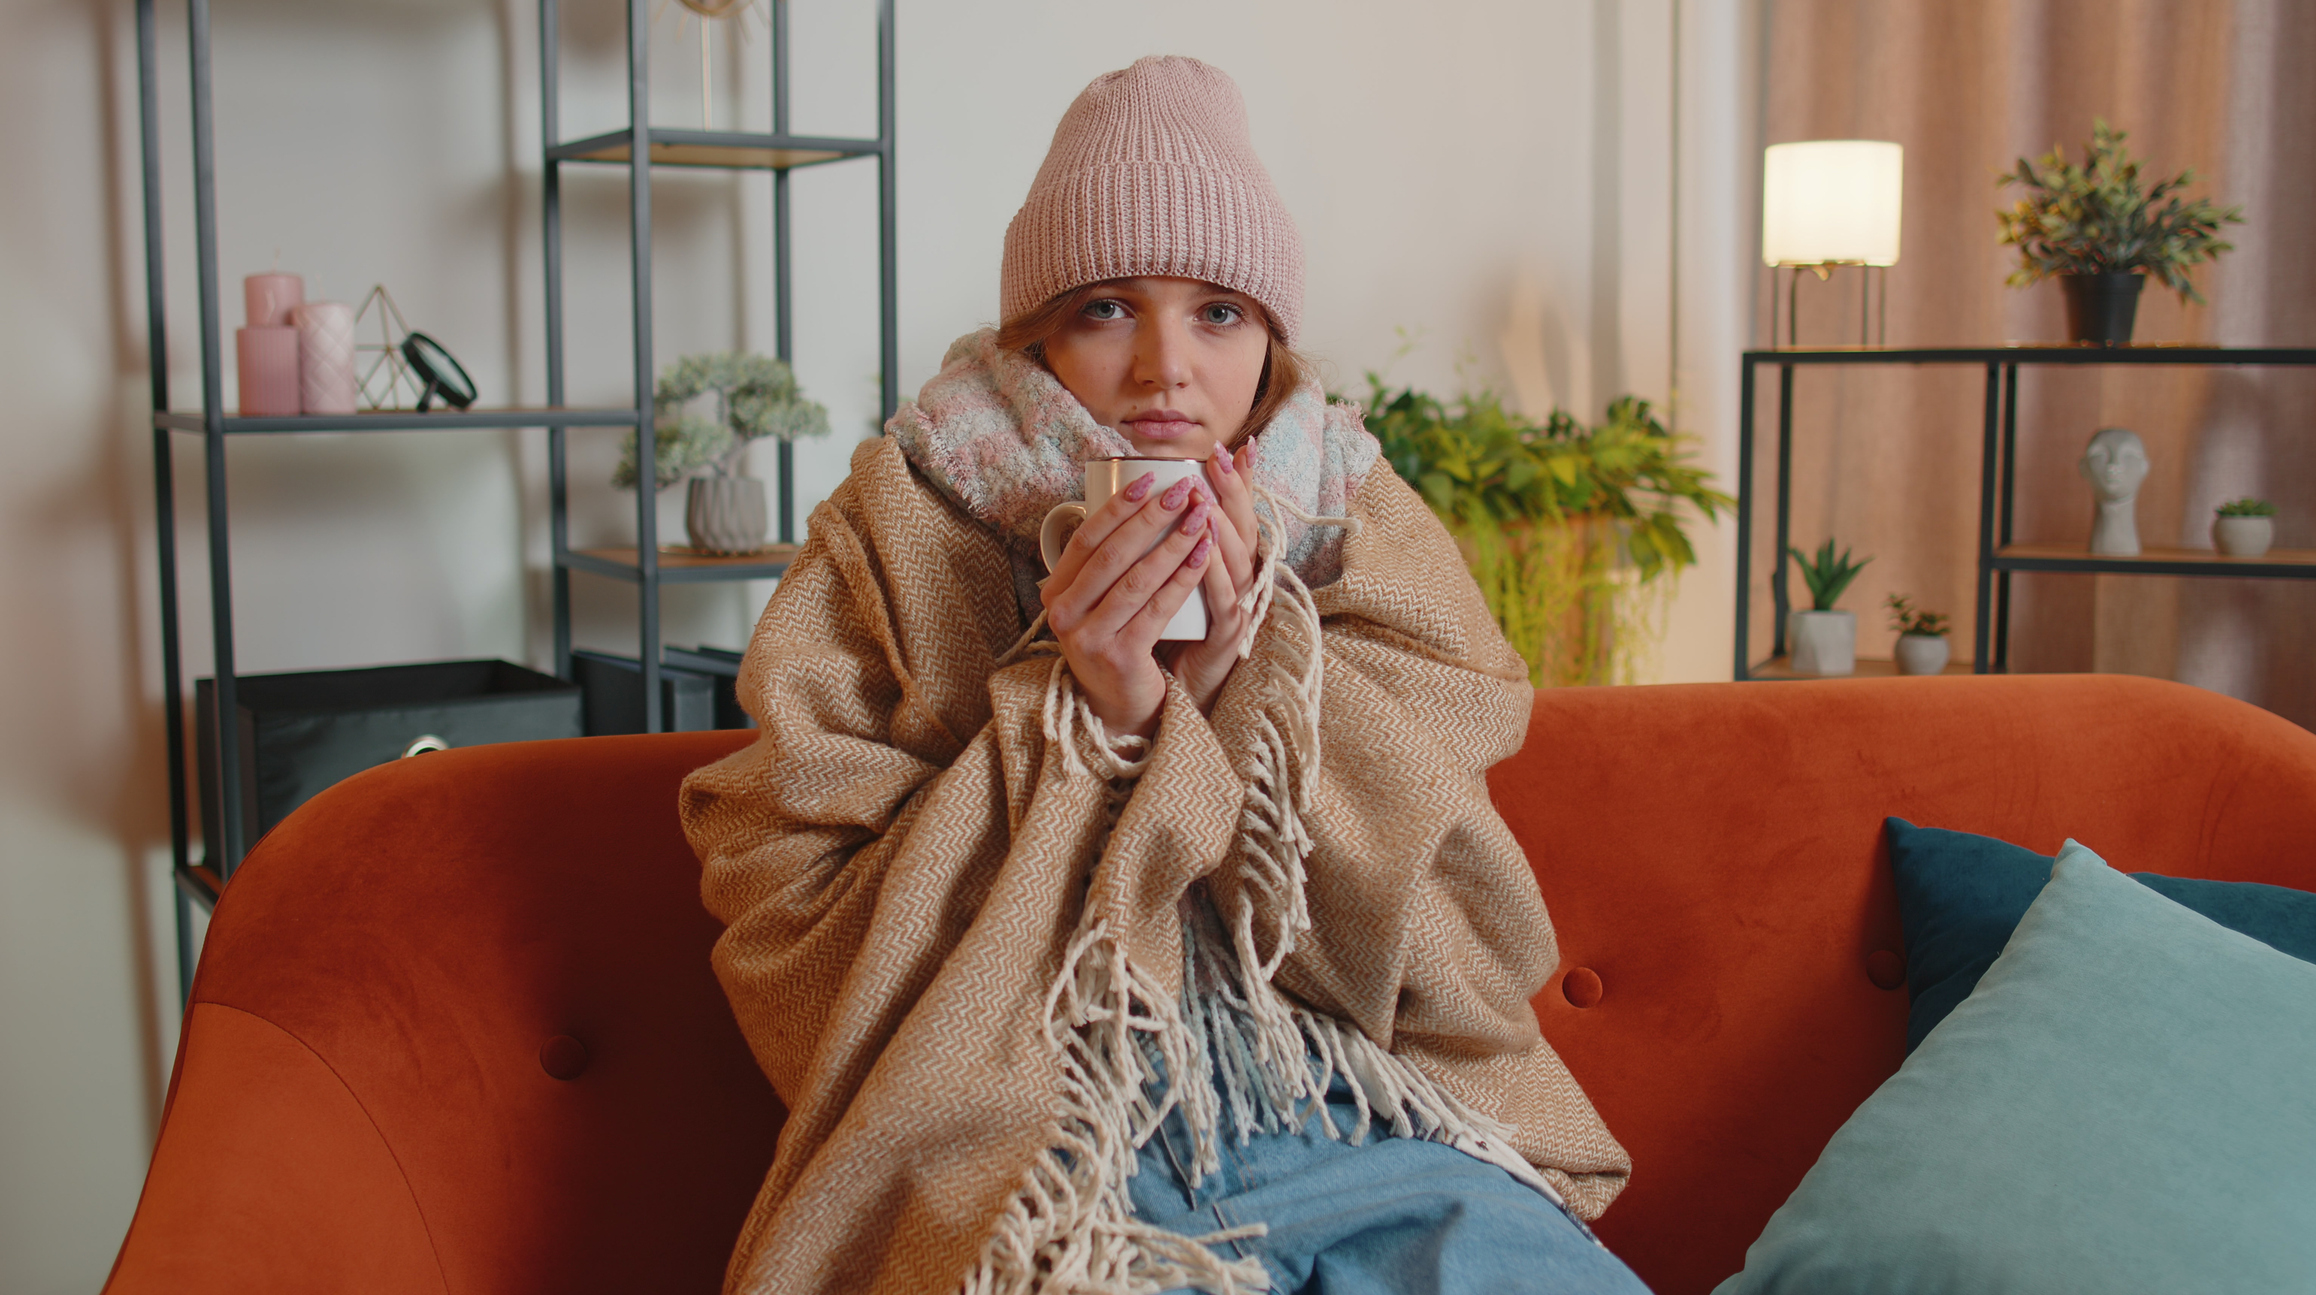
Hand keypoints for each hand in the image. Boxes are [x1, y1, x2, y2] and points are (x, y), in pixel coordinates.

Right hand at [1039, 470, 1215, 737]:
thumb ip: (1105, 564)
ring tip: (1202, 518)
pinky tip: (1203, 556)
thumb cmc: (1119, 642)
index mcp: (1056, 592)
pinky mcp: (1118, 656)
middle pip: (1112, 554)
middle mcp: (1062, 613)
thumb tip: (1133, 501)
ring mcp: (1088, 637)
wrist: (1122, 706)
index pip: (1087, 538)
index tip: (1151, 478)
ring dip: (1173, 543)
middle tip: (1185, 491)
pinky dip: (1182, 579)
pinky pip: (1156, 609)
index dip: (1119, 506)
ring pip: (1136, 579)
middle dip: (1152, 518)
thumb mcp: (1099, 602)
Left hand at [1160, 444, 1260, 713]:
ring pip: (1236, 560)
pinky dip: (1212, 573)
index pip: (1237, 513)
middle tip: (1218, 459)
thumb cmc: (1164, 627)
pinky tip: (1202, 549)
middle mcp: (1238, 580)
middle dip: (1232, 490)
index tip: (1223, 447)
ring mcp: (1235, 606)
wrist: (1169, 686)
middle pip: (1244, 528)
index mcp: (1225, 562)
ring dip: (1221, 525)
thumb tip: (1136, 496)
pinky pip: (1222, 599)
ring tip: (1205, 496)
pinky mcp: (1226, 635)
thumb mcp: (1162, 576)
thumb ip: (1159, 541)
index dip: (1235, 480)